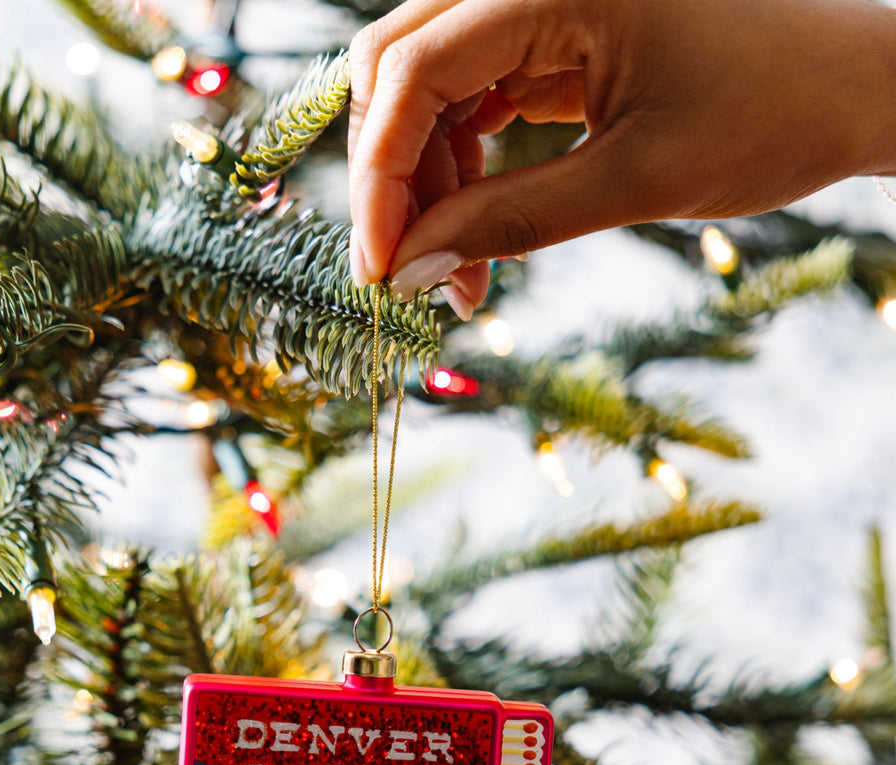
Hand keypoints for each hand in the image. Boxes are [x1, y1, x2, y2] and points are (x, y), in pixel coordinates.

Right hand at [347, 0, 895, 314]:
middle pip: (402, 63)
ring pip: (429, 87)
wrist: (852, 90)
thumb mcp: (635, 181)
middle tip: (405, 273)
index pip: (414, 68)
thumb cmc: (771, 117)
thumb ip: (512, 220)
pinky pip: (474, 98)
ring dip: (427, 183)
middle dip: (392, 176)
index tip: (380, 266)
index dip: (381, 173)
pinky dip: (462, 169)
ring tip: (459, 275)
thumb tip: (412, 266)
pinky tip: (474, 231)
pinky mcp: (554, 38)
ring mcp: (541, 4)